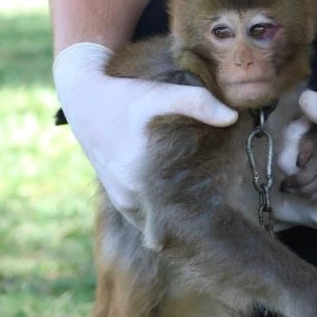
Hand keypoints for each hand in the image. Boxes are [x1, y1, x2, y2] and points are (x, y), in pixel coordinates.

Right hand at [54, 42, 237, 226]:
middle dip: (196, 215)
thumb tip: (232, 117)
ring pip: (160, 221)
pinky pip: (148, 217)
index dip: (206, 212)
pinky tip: (182, 202)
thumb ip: (197, 102)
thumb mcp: (159, 95)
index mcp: (139, 179)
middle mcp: (129, 198)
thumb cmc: (123, 97)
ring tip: (205, 205)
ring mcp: (123, 202)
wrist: (83, 100)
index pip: (183, 212)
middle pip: (173, 219)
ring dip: (179, 215)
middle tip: (222, 208)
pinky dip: (164, 213)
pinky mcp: (119, 200)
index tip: (224, 208)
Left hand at [273, 90, 316, 228]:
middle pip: (283, 170)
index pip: (284, 174)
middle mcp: (315, 210)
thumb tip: (302, 99)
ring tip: (313, 125)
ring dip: (296, 144)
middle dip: (292, 140)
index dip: (289, 143)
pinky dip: (302, 150)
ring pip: (290, 169)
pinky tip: (315, 134)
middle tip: (309, 120)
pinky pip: (299, 170)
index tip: (306, 123)